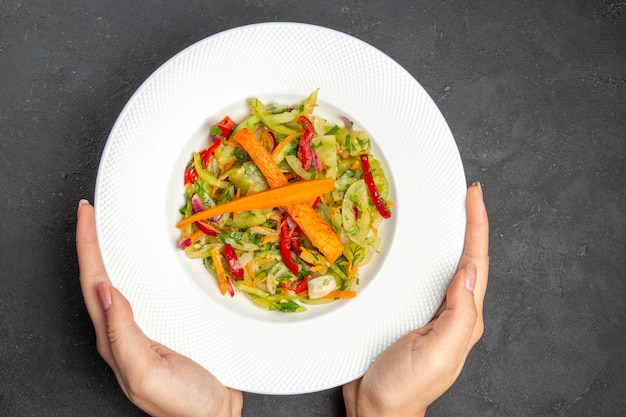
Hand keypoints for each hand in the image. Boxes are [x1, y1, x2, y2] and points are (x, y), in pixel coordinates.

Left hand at [76, 200, 242, 416]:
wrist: (213, 416)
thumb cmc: (184, 403)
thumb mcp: (146, 373)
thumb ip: (122, 336)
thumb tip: (104, 292)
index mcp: (114, 339)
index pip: (93, 283)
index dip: (87, 246)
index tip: (86, 214)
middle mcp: (124, 330)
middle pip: (101, 277)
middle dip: (93, 243)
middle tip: (94, 214)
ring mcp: (145, 327)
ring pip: (123, 281)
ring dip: (113, 253)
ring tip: (112, 229)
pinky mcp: (167, 324)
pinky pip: (147, 289)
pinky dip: (140, 268)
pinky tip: (145, 261)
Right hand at [343, 182, 488, 416]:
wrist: (377, 408)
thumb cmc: (405, 386)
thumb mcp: (438, 352)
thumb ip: (458, 314)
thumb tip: (468, 271)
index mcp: (464, 318)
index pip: (475, 263)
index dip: (477, 226)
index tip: (474, 196)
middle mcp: (452, 312)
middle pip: (465, 258)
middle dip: (468, 225)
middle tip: (465, 196)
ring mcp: (431, 312)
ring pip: (444, 265)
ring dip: (448, 237)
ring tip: (447, 211)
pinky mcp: (410, 312)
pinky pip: (421, 277)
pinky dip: (422, 256)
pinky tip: (415, 247)